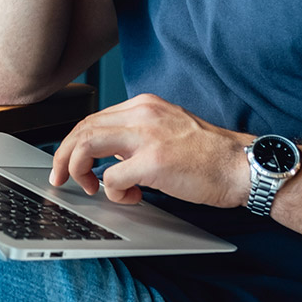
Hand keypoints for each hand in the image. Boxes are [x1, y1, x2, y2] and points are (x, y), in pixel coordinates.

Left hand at [49, 93, 250, 207]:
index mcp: (144, 105)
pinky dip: (112, 191)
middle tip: (61, 178)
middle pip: (83, 128)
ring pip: (87, 145)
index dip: (72, 141)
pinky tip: (131, 196)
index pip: (93, 118)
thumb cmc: (208, 154)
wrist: (241, 165)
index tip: (66, 161)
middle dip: (64, 156)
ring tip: (90, 187)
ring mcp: (148, 136)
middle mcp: (143, 113)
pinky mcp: (154, 162)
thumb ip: (137, 135)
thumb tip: (109, 155)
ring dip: (79, 169)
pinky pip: (112, 177)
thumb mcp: (168, 129)